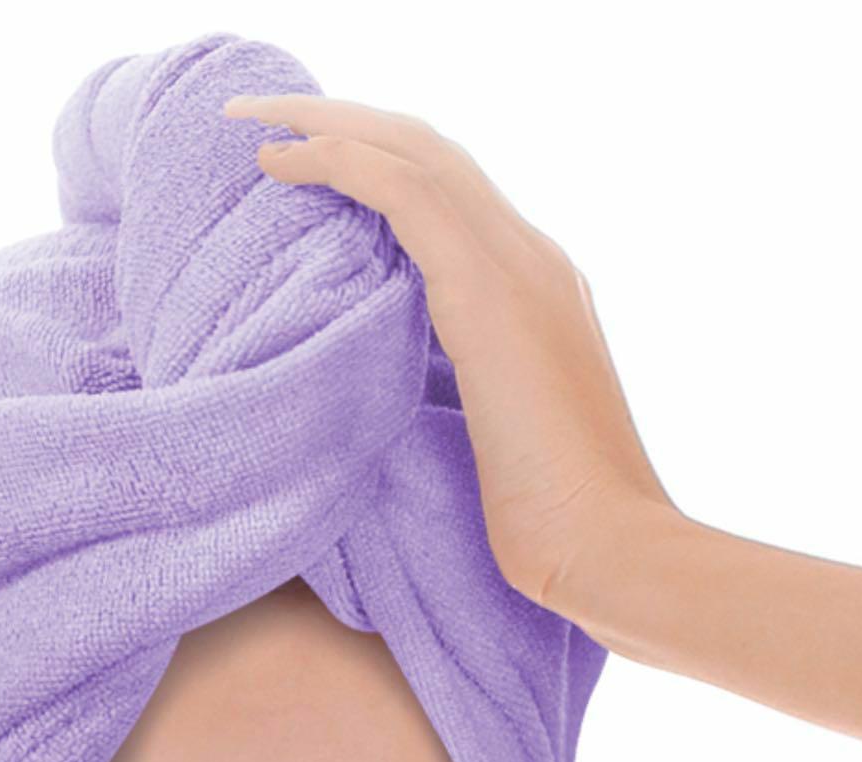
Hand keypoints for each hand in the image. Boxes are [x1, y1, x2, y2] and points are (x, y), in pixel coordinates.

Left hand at [223, 91, 679, 608]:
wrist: (604, 547)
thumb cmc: (551, 521)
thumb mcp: (500, 436)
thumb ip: (465, 390)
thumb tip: (406, 396)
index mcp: (537, 288)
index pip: (454, 194)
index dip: (381, 163)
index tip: (313, 164)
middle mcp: (533, 257)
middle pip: (431, 152)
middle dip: (346, 121)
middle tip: (269, 114)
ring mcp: (518, 266)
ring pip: (413, 152)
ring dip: (327, 126)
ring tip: (256, 121)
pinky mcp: (487, 294)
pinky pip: (402, 193)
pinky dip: (338, 165)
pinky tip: (281, 164)